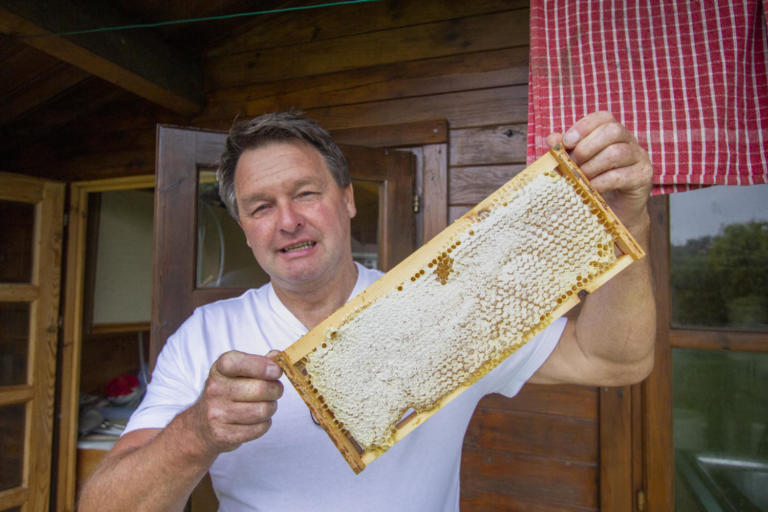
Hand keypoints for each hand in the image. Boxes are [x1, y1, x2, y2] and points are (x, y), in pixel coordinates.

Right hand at [190, 350, 282, 455]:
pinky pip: (258, 428)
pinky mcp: (222, 434)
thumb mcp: (237, 372)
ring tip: (266, 405)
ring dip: (271, 407)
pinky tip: (257, 419)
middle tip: (276, 390)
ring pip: (262, 410)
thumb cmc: (227, 392)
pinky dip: (264, 424)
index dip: (261, 366)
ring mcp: (216, 413)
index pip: (239, 363)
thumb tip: (278, 356)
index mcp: (219, 369)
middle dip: (276, 389)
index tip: (276, 371)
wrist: (201, 425)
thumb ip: (259, 362)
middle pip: (260, 389)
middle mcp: (214, 390)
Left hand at [546, 111, 652, 228]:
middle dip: (586, 147)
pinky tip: (592, 188)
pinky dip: (601, 182)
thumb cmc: (594, 183)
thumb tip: (552, 138)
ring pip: (617, 152)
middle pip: (612, 131)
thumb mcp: (576, 165)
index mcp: (613, 133)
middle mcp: (629, 141)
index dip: (583, 127)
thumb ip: (565, 151)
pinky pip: (622, 175)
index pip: (603, 118)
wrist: (615, 210)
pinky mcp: (643, 177)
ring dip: (592, 166)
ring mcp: (639, 158)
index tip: (566, 142)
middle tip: (573, 164)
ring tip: (580, 178)